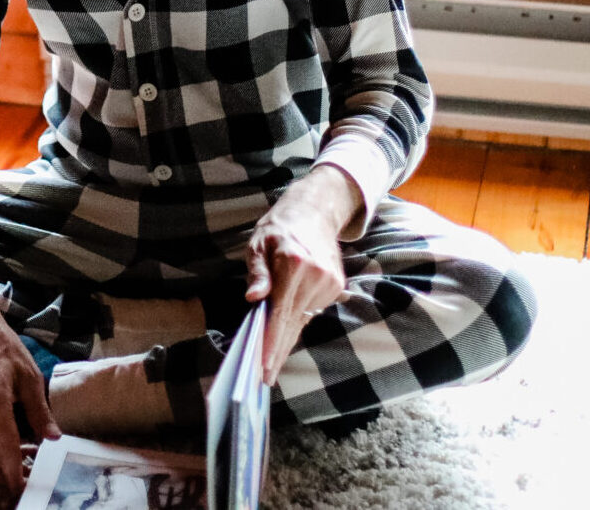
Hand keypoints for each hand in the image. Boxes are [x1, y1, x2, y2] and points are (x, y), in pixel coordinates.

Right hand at [0, 232, 57, 495]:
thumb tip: (53, 439)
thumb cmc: (3, 349)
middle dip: (6, 479)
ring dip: (1, 467)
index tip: (27, 489)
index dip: (15, 473)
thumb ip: (39, 410)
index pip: (4, 449)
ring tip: (28, 466)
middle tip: (30, 482)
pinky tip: (17, 450)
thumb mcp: (30, 376)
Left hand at [244, 166, 358, 383]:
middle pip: (293, 323)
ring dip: (286, 339)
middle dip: (278, 352)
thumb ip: (256, 273)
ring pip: (302, 320)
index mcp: (293, 264)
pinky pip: (311, 311)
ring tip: (270, 362)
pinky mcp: (336, 286)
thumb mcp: (257, 243)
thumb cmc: (278, 228)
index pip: (281, 312)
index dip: (272, 341)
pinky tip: (284, 336)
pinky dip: (296, 323)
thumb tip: (253, 299)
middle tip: (265, 377)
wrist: (314, 211)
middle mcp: (315, 276)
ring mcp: (330, 283)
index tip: (263, 365)